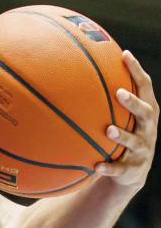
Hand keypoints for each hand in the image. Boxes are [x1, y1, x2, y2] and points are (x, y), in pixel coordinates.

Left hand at [96, 50, 156, 186]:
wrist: (132, 173)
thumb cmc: (122, 135)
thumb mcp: (120, 118)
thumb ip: (107, 99)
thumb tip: (79, 70)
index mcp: (146, 113)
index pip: (145, 87)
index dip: (137, 71)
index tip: (125, 55)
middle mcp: (148, 129)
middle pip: (146, 113)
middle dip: (133, 103)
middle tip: (119, 93)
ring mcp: (142, 150)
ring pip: (135, 142)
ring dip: (123, 136)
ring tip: (109, 130)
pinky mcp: (133, 169)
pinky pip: (120, 169)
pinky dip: (109, 168)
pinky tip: (96, 166)